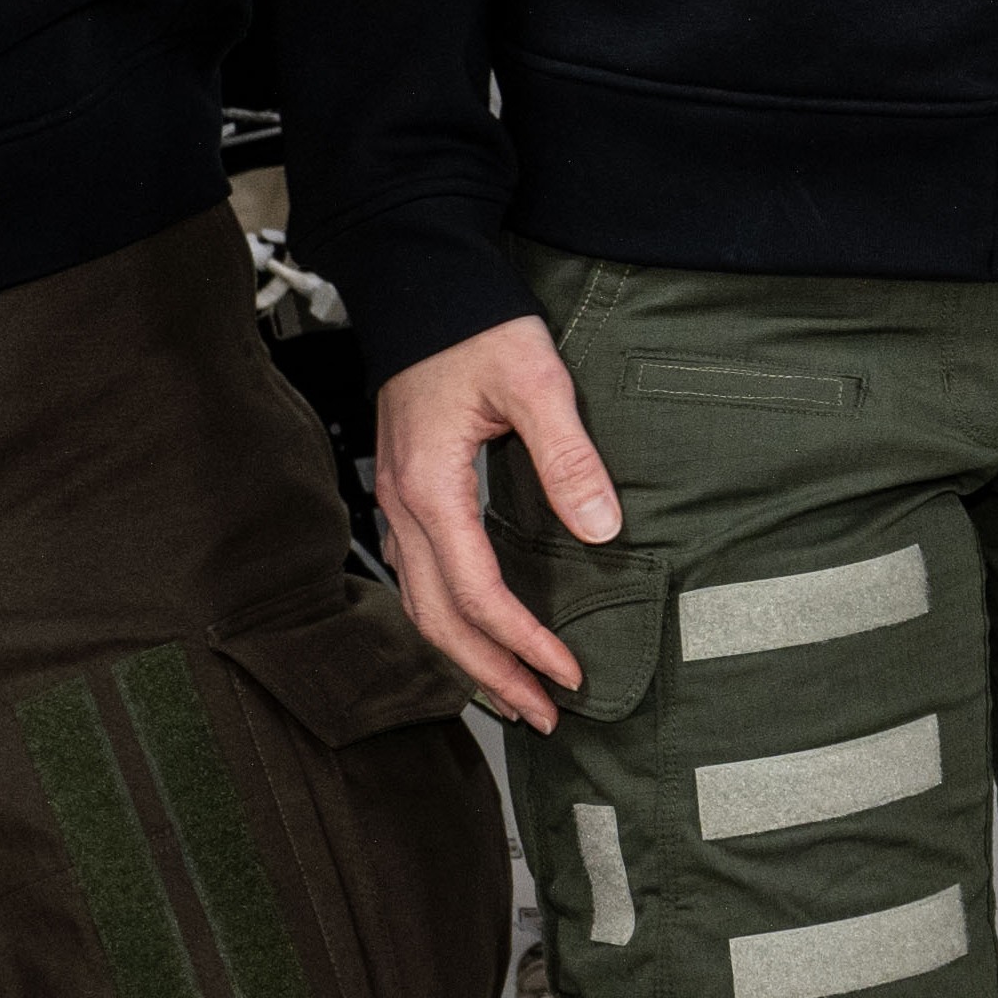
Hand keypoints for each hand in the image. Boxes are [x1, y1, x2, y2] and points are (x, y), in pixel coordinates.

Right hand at [369, 317, 604, 724]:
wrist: (422, 282)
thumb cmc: (473, 324)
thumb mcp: (536, 380)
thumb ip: (568, 457)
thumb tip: (601, 530)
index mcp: (430, 487)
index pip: (478, 593)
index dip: (523, 643)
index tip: (568, 674)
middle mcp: (401, 506)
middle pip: (438, 620)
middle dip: (491, 676)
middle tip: (543, 716)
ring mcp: (395, 502)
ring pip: (421, 606)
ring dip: (467, 657)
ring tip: (514, 695)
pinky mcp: (404, 492)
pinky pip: (418, 579)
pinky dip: (449, 620)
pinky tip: (478, 636)